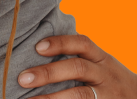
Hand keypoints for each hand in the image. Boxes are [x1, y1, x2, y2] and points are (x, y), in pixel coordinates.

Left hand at [17, 34, 136, 97]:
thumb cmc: (113, 79)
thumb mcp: (103, 62)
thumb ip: (81, 56)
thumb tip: (40, 48)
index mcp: (102, 57)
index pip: (82, 44)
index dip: (60, 43)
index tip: (38, 47)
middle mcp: (105, 74)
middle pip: (77, 69)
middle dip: (49, 73)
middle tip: (23, 78)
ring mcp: (107, 95)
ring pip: (80, 95)